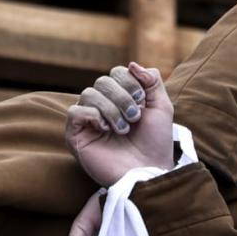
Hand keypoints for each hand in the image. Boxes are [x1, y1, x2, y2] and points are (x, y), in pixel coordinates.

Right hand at [65, 62, 174, 186]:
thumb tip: (132, 64)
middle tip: (135, 118)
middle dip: (122, 97)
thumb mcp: (161, 107)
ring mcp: (87, 122)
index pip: (116, 73)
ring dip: (111, 109)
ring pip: (89, 93)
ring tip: (123, 129)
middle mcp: (101, 107)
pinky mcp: (75, 136)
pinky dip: (93, 115)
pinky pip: (75, 112)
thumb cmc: (155, 144)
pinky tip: (106, 129)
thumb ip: (152, 80)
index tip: (142, 102)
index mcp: (119, 99)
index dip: (130, 82)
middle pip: (102, 81)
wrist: (149, 171)